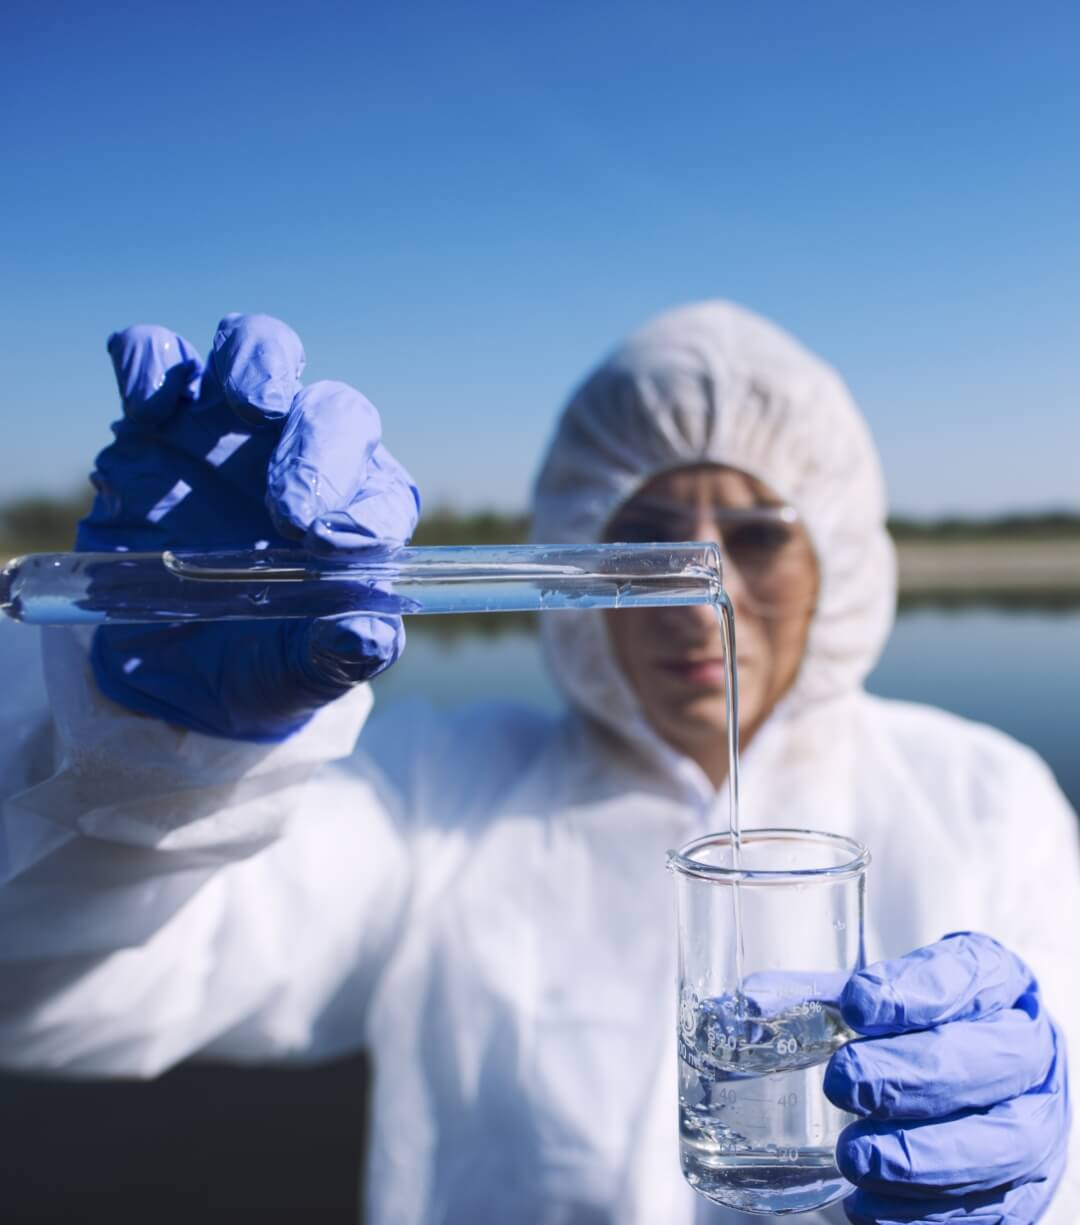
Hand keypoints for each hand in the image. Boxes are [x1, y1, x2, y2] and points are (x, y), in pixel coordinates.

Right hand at [77, 314, 419, 740]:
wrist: (163, 666)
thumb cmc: (254, 660)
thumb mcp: (296, 673)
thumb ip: (337, 654)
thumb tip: (369, 632)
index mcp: (354, 514)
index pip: (384, 492)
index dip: (368, 512)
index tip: (337, 549)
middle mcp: (303, 457)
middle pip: (335, 410)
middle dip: (320, 450)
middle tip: (291, 513)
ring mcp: (229, 429)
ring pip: (261, 347)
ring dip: (260, 362)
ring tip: (250, 403)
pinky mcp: (156, 422)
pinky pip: (155, 357)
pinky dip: (152, 363)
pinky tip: (150, 411)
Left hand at [825, 932, 1068, 1223]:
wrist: (983, 1079)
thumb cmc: (920, 1029)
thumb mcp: (878, 998)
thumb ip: (817, 997)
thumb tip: (753, 1002)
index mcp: (995, 981)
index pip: (968, 976)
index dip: (913, 992)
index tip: (856, 1004)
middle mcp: (1028, 1048)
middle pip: (988, 1060)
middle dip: (909, 1076)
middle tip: (842, 1083)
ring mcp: (1038, 1120)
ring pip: (1002, 1143)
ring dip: (920, 1156)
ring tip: (853, 1156)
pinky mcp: (1028, 1188)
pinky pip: (993, 1210)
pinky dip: (926, 1214)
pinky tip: (870, 1207)